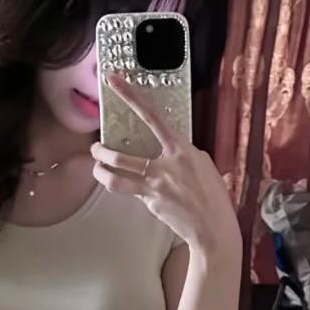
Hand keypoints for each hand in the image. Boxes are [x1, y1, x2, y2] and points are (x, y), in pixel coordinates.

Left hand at [90, 75, 240, 257]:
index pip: (153, 116)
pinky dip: (124, 186)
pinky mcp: (151, 202)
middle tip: (95, 147)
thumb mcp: (203, 165)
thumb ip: (182, 154)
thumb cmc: (212, 197)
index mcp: (182, 149)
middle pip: (122, 155)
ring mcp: (156, 185)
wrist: (213, 228)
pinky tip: (125, 186)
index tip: (114, 81)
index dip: (131, 97)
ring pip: (115, 176)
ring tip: (96, 166)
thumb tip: (167, 150)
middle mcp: (166, 164)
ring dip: (101, 170)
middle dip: (101, 151)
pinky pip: (129, 190)